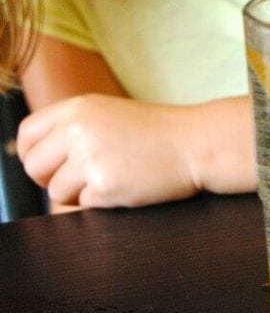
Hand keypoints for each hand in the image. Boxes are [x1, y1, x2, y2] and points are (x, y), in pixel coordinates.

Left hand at [17, 94, 202, 208]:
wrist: (197, 143)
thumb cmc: (161, 132)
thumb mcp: (111, 114)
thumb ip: (75, 127)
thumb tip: (43, 157)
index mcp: (78, 108)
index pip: (27, 135)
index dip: (32, 155)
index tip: (47, 166)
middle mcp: (78, 131)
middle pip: (35, 167)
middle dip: (51, 180)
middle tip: (78, 182)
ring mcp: (91, 159)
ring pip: (57, 191)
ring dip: (79, 194)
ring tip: (111, 182)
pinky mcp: (107, 185)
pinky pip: (85, 204)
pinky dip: (102, 202)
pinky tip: (127, 187)